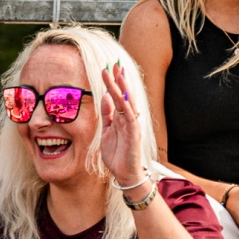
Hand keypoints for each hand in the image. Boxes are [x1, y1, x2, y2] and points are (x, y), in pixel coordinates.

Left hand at [96, 65, 147, 190]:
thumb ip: (106, 115)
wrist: (124, 173)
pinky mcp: (134, 134)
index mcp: (121, 118)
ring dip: (123, 88)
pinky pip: (130, 117)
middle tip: (114, 64)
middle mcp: (128, 119)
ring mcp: (132, 126)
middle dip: (119, 80)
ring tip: (118, 74)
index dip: (114, 83)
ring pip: (127, 103)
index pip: (118, 96)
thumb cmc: (117, 154)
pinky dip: (126, 106)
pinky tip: (122, 96)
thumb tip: (104, 96)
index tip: (109, 69)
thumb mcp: (106, 131)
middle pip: (124, 95)